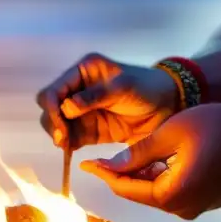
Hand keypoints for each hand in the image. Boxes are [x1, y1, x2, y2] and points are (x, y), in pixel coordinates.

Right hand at [36, 53, 178, 149]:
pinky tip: (70, 150)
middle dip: (53, 122)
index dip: (52, 107)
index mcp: (83, 71)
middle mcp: (78, 90)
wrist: (169, 107)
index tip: (61, 124)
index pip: (55, 89)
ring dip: (58, 135)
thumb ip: (94, 96)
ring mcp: (83, 112)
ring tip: (66, 145)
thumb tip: (66, 107)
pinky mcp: (91, 130)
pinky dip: (68, 145)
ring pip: (57, 125)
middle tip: (62, 138)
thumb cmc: (147, 88)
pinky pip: (72, 138)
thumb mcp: (123, 87)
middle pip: (51, 107)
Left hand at [79, 103, 220, 218]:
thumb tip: (110, 167)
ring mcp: (200, 208)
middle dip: (121, 178)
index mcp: (172, 194)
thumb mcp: (171, 132)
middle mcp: (185, 209)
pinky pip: (177, 194)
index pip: (126, 188)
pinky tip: (153, 163)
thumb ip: (138, 153)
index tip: (86, 164)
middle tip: (99, 161)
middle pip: (141, 195)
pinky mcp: (210, 202)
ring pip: (158, 195)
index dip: (104, 174)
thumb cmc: (218, 125)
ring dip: (142, 179)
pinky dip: (162, 180)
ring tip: (124, 159)